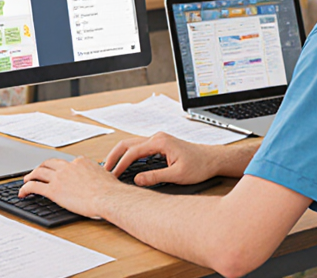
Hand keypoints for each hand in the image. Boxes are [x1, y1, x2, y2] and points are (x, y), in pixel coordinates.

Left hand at [20, 156, 124, 218]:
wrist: (108, 197)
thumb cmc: (110, 191)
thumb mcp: (106, 176)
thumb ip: (98, 175)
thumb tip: (101, 179)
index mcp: (81, 162)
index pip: (66, 163)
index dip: (59, 168)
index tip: (56, 172)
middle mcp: (68, 166)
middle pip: (49, 163)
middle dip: (41, 167)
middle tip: (36, 172)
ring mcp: (60, 177)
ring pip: (39, 172)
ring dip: (30, 176)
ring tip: (26, 181)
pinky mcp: (54, 190)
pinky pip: (34, 186)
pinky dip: (26, 188)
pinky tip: (23, 193)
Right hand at [104, 132, 219, 186]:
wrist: (212, 159)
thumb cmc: (199, 165)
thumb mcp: (177, 175)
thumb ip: (156, 177)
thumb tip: (137, 180)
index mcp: (160, 142)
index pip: (133, 152)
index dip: (121, 165)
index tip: (114, 176)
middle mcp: (157, 137)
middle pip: (127, 144)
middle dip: (114, 156)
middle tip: (104, 170)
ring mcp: (157, 140)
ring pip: (132, 144)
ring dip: (120, 155)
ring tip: (111, 168)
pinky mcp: (159, 145)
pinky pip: (139, 148)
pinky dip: (129, 155)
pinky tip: (125, 165)